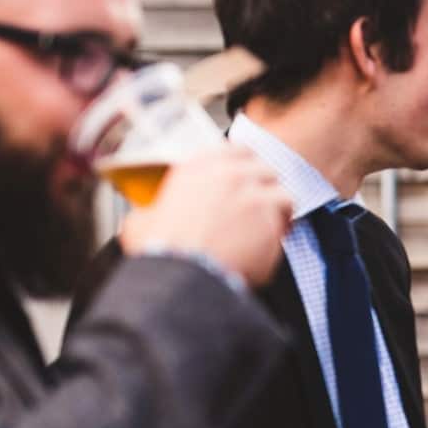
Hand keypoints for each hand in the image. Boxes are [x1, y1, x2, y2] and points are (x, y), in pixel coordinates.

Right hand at [119, 145, 292, 286]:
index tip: (246, 178)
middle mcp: (232, 176)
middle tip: (259, 207)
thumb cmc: (159, 251)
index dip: (246, 165)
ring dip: (279, 211)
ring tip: (271, 228)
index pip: (238, 150)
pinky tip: (270, 248)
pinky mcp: (272, 224)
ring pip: (284, 196)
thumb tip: (145, 217)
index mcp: (200, 166)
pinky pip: (286, 226)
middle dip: (265, 188)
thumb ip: (151, 211)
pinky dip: (281, 236)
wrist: (180, 278)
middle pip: (266, 171)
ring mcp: (256, 198)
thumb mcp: (141, 222)